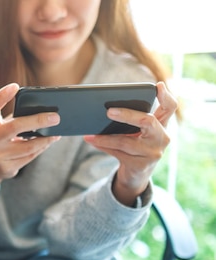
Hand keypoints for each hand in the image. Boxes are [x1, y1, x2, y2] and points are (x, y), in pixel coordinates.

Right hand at [0, 83, 60, 204]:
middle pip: (14, 127)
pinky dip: (42, 147)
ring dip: (45, 139)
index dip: (1, 96)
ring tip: (56, 132)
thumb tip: (46, 110)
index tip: (15, 86)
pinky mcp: (6, 167)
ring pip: (27, 146)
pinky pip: (29, 157)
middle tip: (56, 117)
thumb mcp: (2, 126)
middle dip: (37, 121)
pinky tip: (49, 141)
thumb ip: (17, 117)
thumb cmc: (1, 138)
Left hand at [84, 81, 174, 205]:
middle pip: (147, 121)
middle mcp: (162, 137)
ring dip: (106, 137)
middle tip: (108, 111)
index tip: (157, 85)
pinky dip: (103, 145)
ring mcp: (153, 153)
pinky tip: (92, 140)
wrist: (136, 174)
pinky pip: (119, 153)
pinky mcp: (141, 165)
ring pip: (126, 142)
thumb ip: (132, 119)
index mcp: (162, 124)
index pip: (170, 107)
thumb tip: (106, 109)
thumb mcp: (137, 132)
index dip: (166, 96)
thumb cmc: (134, 146)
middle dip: (127, 115)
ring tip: (90, 133)